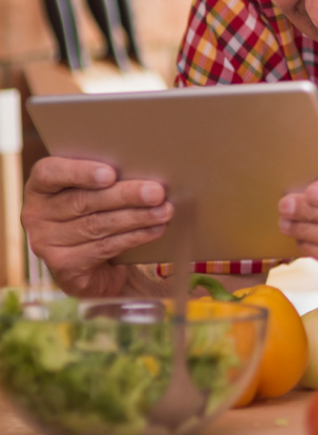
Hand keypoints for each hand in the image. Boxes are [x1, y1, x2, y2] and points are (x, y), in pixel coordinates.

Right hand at [21, 157, 172, 295]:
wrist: (94, 265)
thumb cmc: (97, 214)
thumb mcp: (95, 193)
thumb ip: (107, 180)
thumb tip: (147, 168)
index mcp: (40, 188)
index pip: (49, 173)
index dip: (79, 172)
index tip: (110, 174)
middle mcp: (36, 215)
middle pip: (83, 201)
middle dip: (125, 195)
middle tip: (157, 192)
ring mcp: (46, 243)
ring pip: (97, 225)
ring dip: (137, 217)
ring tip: (164, 210)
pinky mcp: (64, 266)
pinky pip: (104, 247)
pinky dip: (135, 237)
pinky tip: (156, 229)